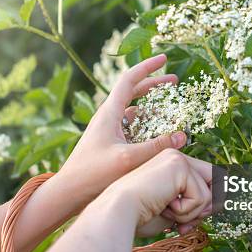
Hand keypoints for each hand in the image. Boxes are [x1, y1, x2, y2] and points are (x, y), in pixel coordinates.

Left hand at [58, 54, 186, 203]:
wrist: (68, 192)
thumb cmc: (92, 174)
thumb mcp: (129, 159)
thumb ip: (157, 147)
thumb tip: (183, 135)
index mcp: (109, 112)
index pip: (130, 79)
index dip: (148, 67)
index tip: (165, 58)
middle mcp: (108, 117)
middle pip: (134, 91)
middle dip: (155, 84)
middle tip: (175, 82)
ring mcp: (109, 130)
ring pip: (134, 111)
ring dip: (153, 108)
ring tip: (172, 112)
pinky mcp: (110, 143)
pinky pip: (132, 128)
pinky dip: (147, 127)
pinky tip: (159, 135)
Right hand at [103, 149, 212, 235]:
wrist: (117, 212)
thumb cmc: (138, 216)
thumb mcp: (173, 211)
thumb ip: (194, 204)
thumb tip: (219, 204)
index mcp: (170, 165)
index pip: (207, 179)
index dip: (208, 203)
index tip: (188, 224)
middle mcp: (175, 156)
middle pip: (216, 181)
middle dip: (206, 209)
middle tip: (181, 223)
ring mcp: (177, 158)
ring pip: (209, 195)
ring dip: (190, 213)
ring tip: (166, 211)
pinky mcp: (179, 166)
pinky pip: (201, 197)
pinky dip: (186, 212)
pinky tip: (165, 207)